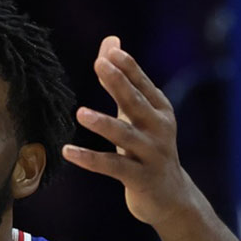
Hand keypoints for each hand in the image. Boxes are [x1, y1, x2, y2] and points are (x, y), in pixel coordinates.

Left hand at [62, 36, 198, 228]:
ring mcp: (151, 154)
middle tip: (100, 65)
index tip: (111, 51)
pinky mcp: (141, 178)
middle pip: (136, 103)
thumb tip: (110, 42)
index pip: (142, 84)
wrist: (171, 198)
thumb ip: (123, 80)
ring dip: (103, 124)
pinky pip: (113, 167)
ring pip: (125, 136)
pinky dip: (90, 159)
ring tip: (80, 113)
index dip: (128, 67)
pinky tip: (68, 151)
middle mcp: (159, 129)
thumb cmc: (148, 148)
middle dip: (119, 83)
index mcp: (159, 110)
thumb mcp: (137, 114)